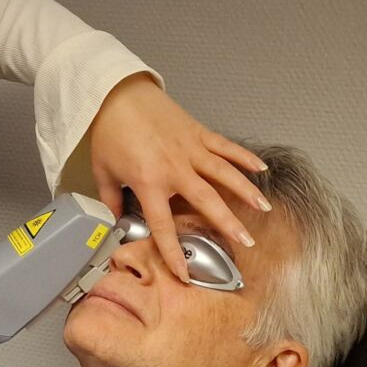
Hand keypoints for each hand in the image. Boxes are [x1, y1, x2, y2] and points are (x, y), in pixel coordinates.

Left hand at [88, 74, 271, 281]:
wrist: (117, 93)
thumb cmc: (109, 131)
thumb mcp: (102, 172)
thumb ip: (112, 200)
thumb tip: (115, 222)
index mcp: (149, 182)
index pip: (163, 225)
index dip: (173, 252)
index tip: (183, 273)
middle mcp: (175, 168)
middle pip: (207, 201)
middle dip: (228, 224)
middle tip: (246, 242)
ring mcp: (190, 149)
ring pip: (225, 174)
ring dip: (246, 191)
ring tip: (264, 209)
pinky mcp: (198, 132)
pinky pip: (226, 147)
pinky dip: (244, 157)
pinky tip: (261, 169)